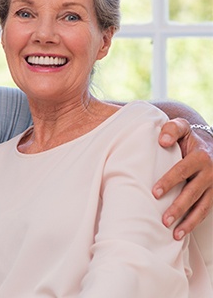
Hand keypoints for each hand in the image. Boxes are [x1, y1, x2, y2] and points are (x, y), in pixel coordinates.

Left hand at [152, 118, 212, 239]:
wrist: (208, 144)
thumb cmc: (188, 137)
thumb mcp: (182, 127)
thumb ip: (172, 129)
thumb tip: (163, 141)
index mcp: (200, 156)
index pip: (182, 171)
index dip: (169, 182)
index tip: (155, 193)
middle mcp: (210, 172)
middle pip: (193, 193)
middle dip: (179, 207)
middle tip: (164, 219)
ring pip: (202, 206)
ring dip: (189, 221)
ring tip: (174, 234)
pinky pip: (205, 211)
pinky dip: (194, 222)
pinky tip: (182, 232)